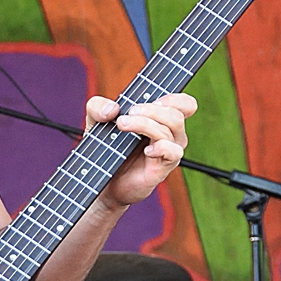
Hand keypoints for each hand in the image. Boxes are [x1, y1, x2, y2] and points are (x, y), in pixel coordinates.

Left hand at [84, 92, 196, 208]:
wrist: (101, 181)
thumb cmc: (106, 148)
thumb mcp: (96, 122)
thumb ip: (98, 107)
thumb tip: (112, 108)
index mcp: (161, 119)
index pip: (185, 104)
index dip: (174, 98)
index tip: (151, 100)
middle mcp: (169, 134)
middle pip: (176, 114)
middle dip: (150, 110)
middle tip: (125, 116)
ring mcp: (168, 151)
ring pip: (170, 130)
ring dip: (145, 124)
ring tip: (122, 125)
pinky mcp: (163, 167)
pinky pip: (173, 152)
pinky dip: (161, 147)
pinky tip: (146, 151)